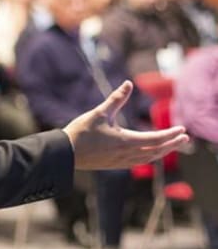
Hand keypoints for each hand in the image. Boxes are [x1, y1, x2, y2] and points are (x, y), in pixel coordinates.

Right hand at [63, 81, 188, 169]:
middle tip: (184, 138)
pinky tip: (148, 154)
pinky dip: (149, 157)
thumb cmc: (81, 132)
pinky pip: (138, 162)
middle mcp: (126, 154)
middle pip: (156, 151)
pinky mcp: (114, 165)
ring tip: (170, 145)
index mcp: (125, 141)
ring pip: (148, 158)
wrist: (64, 154)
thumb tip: (128, 83)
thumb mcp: (99, 113)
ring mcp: (121, 162)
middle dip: (172, 144)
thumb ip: (116, 99)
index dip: (170, 134)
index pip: (155, 139)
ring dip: (162, 152)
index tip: (182, 129)